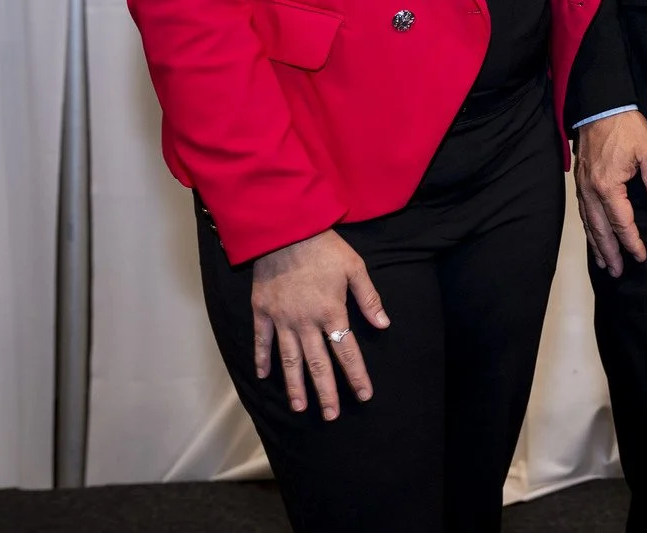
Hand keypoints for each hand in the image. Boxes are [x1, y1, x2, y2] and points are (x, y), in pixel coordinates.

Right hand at [250, 228, 388, 419]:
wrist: (286, 230)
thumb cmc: (324, 247)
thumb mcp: (354, 267)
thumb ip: (369, 298)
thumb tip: (384, 324)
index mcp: (331, 311)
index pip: (347, 351)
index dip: (356, 375)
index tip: (364, 395)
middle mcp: (306, 322)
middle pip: (317, 364)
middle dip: (326, 392)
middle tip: (331, 416)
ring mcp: (282, 319)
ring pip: (290, 359)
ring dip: (295, 385)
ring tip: (300, 407)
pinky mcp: (262, 311)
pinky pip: (261, 341)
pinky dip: (262, 360)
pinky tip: (264, 377)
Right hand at [574, 110, 646, 277]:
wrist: (600, 105)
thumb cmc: (626, 127)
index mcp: (608, 186)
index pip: (622, 222)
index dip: (632, 241)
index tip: (640, 256)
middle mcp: (591, 191)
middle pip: (601, 229)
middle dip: (609, 252)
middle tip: (616, 272)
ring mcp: (582, 186)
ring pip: (589, 223)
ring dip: (596, 243)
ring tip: (603, 261)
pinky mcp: (580, 180)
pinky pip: (583, 211)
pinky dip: (588, 227)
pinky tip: (593, 233)